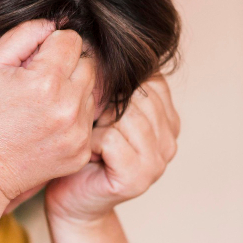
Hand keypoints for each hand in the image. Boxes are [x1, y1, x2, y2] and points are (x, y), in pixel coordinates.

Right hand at [0, 20, 95, 207]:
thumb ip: (22, 35)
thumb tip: (52, 24)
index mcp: (45, 81)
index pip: (71, 40)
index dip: (49, 45)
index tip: (30, 62)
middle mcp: (69, 107)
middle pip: (88, 64)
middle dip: (65, 66)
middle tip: (35, 84)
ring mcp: (77, 133)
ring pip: (91, 91)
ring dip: (71, 91)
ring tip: (40, 106)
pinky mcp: (80, 152)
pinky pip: (87, 119)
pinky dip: (72, 117)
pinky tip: (45, 125)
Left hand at [45, 73, 179, 224]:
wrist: (72, 200)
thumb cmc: (82, 151)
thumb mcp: (103, 110)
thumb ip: (119, 86)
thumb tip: (111, 42)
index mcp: (169, 119)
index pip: (151, 80)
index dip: (117, 85)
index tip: (97, 105)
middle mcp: (170, 139)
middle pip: (139, 96)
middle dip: (106, 103)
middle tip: (88, 123)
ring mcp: (159, 161)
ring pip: (126, 115)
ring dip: (97, 123)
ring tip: (88, 138)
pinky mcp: (139, 177)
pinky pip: (112, 138)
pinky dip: (92, 141)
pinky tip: (86, 152)